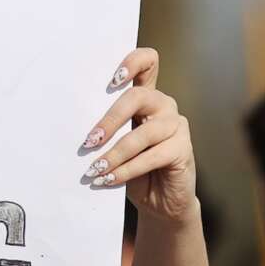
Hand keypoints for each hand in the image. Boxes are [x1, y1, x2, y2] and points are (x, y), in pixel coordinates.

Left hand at [79, 48, 196, 223]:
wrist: (159, 203)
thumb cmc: (134, 170)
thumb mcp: (116, 146)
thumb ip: (106, 131)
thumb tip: (81, 134)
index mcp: (146, 96)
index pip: (147, 62)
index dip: (132, 62)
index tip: (112, 81)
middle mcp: (163, 105)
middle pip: (137, 97)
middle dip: (109, 120)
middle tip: (89, 142)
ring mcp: (176, 125)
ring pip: (142, 133)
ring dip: (114, 154)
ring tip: (95, 170)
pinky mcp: (183, 148)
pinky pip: (151, 156)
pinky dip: (127, 170)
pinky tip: (110, 179)